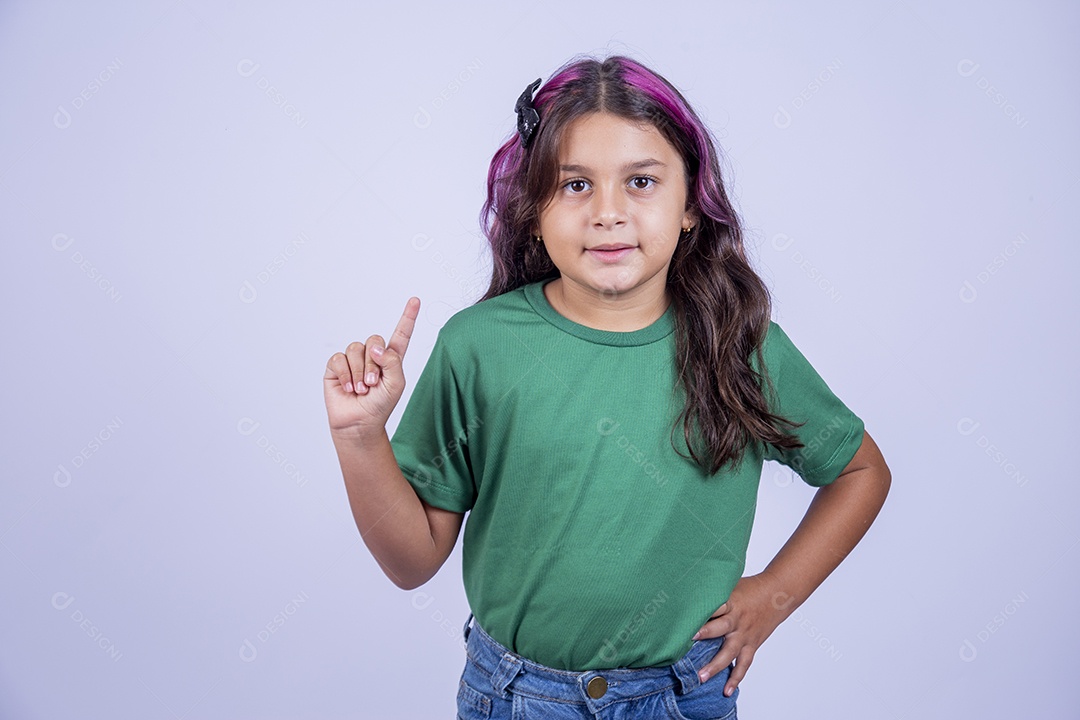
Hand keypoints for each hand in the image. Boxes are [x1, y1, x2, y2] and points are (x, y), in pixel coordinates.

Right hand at [323, 296, 419, 436]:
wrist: (359, 423)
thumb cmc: (380, 405)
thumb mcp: (395, 384)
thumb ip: (392, 361)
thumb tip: (375, 347)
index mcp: (391, 358)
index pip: (400, 334)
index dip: (408, 317)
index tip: (415, 300)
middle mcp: (371, 355)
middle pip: (374, 340)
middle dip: (373, 364)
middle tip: (372, 384)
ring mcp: (353, 359)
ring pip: (355, 349)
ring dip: (359, 372)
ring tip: (361, 389)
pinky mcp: (336, 367)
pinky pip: (338, 359)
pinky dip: (345, 375)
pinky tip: (348, 388)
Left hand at [691, 572, 793, 696]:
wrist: (778, 595)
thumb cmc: (750, 588)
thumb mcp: (730, 585)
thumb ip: (712, 592)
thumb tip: (686, 590)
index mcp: (730, 601)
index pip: (714, 606)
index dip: (699, 610)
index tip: (683, 616)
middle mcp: (737, 619)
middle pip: (720, 627)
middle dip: (704, 634)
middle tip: (688, 641)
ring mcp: (745, 634)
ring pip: (730, 651)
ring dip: (716, 665)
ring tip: (701, 677)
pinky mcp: (751, 645)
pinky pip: (744, 663)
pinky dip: (736, 678)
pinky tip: (727, 690)